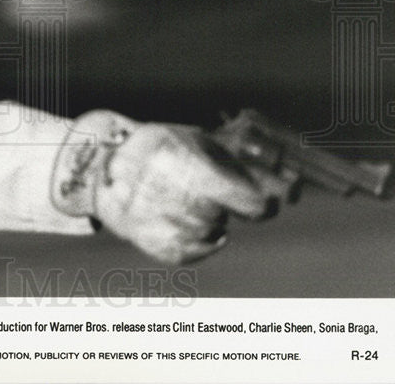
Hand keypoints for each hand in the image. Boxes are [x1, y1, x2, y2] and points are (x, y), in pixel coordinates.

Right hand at [52, 110, 269, 263]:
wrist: (104, 169)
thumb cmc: (161, 149)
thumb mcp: (196, 141)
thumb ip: (237, 162)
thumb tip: (290, 184)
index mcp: (191, 167)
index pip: (251, 204)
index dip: (262, 204)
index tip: (263, 200)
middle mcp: (176, 199)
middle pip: (224, 217)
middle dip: (222, 205)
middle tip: (205, 191)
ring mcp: (163, 227)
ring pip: (211, 234)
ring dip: (207, 220)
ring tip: (182, 199)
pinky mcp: (155, 246)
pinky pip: (194, 252)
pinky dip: (196, 239)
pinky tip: (179, 218)